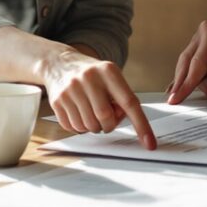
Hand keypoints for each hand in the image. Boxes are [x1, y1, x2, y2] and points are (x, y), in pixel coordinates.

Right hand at [39, 49, 155, 149]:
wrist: (60, 63)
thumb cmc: (92, 75)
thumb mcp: (111, 78)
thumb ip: (121, 98)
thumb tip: (119, 120)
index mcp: (108, 71)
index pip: (129, 102)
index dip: (141, 125)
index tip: (149, 143)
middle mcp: (89, 78)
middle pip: (106, 118)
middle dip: (108, 125)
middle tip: (105, 119)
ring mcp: (71, 89)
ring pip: (88, 126)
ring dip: (93, 127)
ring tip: (90, 113)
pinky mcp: (57, 101)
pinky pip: (73, 128)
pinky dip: (79, 127)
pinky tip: (78, 113)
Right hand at [167, 5, 206, 106]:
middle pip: (196, 61)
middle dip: (186, 83)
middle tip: (177, 102)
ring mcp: (201, 34)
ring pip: (187, 60)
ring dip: (180, 80)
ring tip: (174, 99)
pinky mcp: (197, 40)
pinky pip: (187, 59)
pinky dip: (180, 75)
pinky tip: (172, 88)